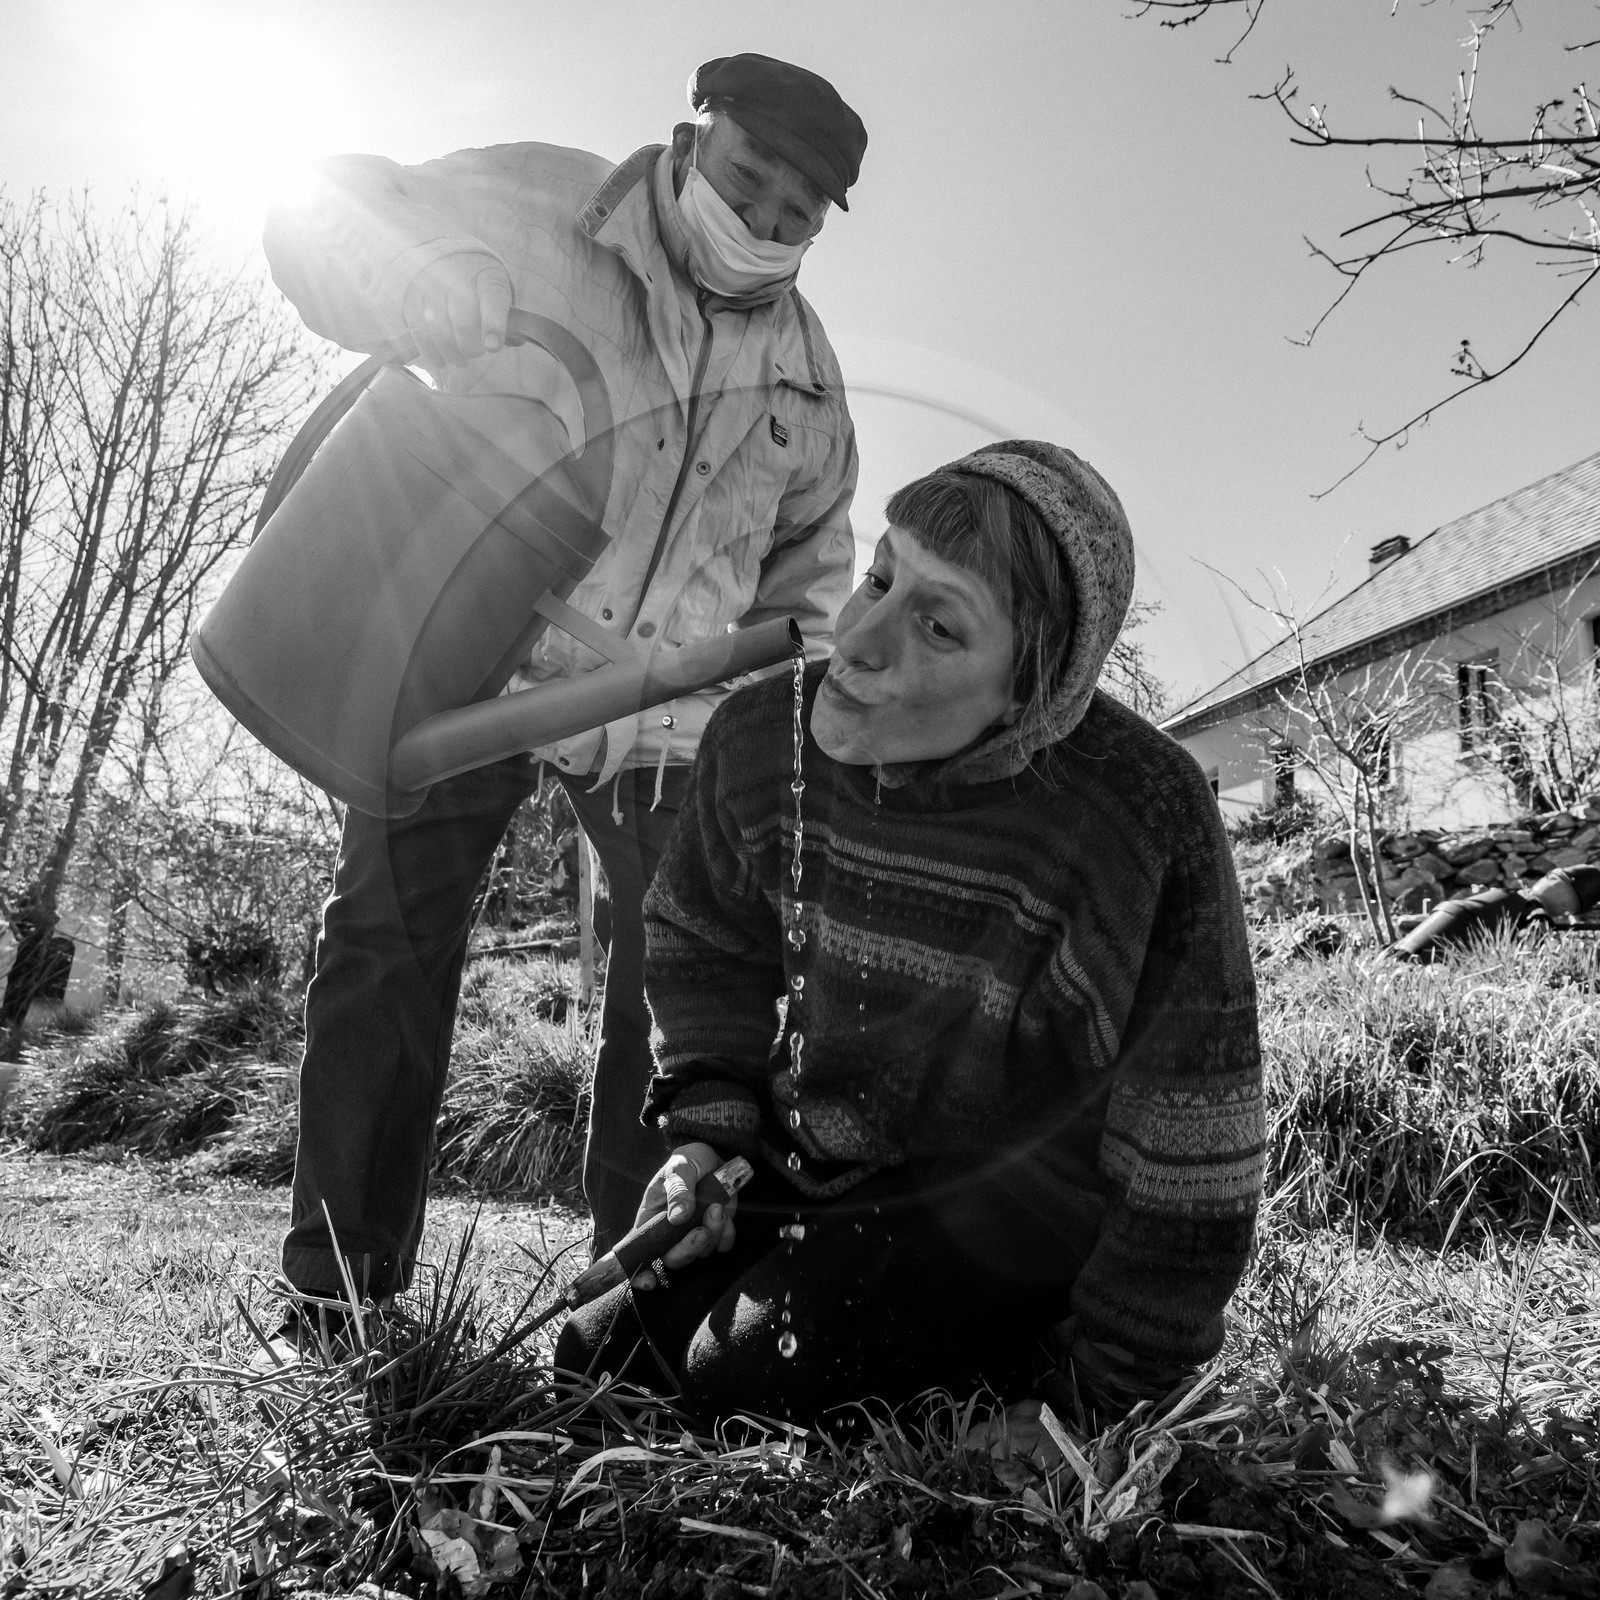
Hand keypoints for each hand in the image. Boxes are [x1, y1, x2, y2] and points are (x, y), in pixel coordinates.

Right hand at [399, 254, 512, 368]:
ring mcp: (432, 286)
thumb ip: (507, 319)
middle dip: (470, 346)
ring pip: (439, 326)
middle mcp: (458, 278)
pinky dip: (430, 350)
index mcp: (487, 278)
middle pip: (462, 318)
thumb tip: (514, 341)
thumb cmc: (478, 286)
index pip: (492, 299)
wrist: (447, 259)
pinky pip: (419, 329)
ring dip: (450, 351)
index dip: (493, 324)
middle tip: (474, 354)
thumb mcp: (498, 293)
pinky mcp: (412, 297)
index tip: (493, 347)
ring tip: (459, 360)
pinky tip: (441, 360)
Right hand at [630, 1141, 738, 1290]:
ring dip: (712, 1233)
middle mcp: (670, 1232)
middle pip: (673, 1258)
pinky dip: (727, 1234)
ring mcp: (693, 1233)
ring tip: (717, 1207)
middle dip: (689, 1249)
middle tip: (702, 1231)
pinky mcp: (716, 1230)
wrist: (714, 1156)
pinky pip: (722, 1245)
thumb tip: (677, 1218)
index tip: (649, 1281)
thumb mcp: (680, 1167)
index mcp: (651, 1218)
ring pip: (701, 1252)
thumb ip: (678, 1190)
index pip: (638, 1250)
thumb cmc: (688, 1160)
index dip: (639, 1272)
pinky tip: (726, 1214)